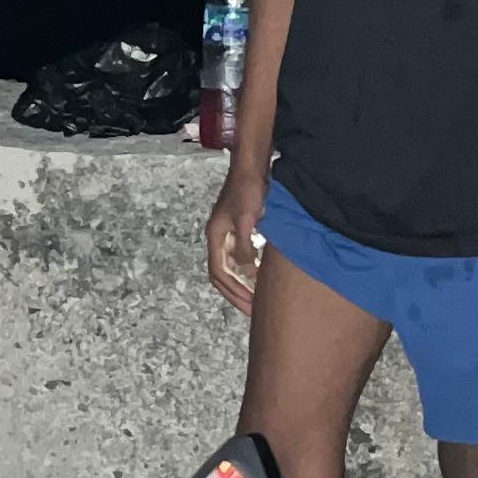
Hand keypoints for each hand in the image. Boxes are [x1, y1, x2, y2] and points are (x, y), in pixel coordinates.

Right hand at [206, 176, 268, 314]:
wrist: (252, 166)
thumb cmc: (248, 190)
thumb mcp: (247, 220)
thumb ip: (244, 248)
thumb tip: (246, 274)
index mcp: (215, 237)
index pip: (218, 274)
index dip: (233, 292)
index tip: (249, 306)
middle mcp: (218, 238)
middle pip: (222, 275)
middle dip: (236, 294)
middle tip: (253, 311)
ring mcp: (228, 233)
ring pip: (231, 267)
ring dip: (242, 284)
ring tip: (257, 300)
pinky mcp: (239, 229)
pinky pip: (240, 257)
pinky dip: (249, 271)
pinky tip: (262, 277)